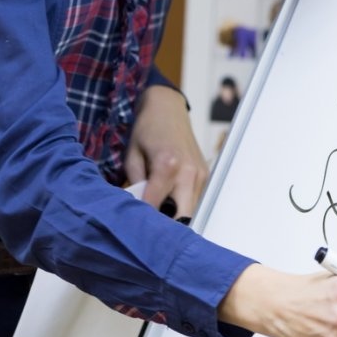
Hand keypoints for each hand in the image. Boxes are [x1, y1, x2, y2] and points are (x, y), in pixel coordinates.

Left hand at [124, 84, 208, 219]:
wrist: (167, 108)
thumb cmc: (147, 129)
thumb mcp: (132, 155)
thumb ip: (134, 184)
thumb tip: (136, 208)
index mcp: (167, 165)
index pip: (155, 206)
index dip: (143, 220)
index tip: (134, 227)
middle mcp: (188, 172)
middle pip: (182, 217)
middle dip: (165, 226)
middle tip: (149, 227)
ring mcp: (200, 175)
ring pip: (191, 211)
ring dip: (175, 217)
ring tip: (158, 214)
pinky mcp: (205, 175)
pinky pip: (195, 200)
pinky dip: (182, 206)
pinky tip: (169, 202)